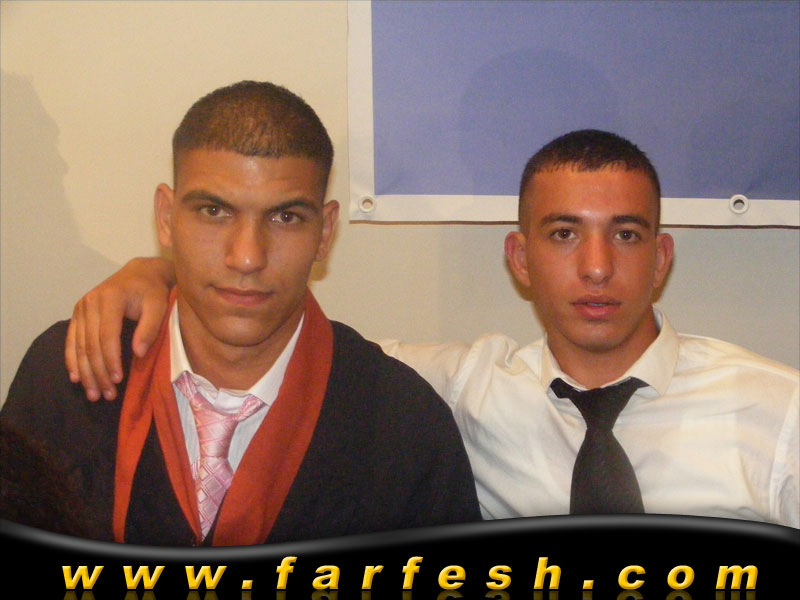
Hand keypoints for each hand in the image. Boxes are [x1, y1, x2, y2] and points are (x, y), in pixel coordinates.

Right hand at [65, 257, 174, 400]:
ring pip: (79, 346)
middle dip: (98, 373)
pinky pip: (71, 340)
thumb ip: (150, 327)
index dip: (110, 360)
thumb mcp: (158, 305)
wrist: (140, 274)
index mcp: (110, 299)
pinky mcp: (78, 313)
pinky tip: (76, 378)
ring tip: (94, 394)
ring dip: (85, 373)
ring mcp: (81, 308)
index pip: (107, 336)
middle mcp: (90, 302)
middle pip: (90, 344)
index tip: (118, 380)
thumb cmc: (152, 291)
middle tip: (106, 395)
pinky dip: (72, 360)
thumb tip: (138, 353)